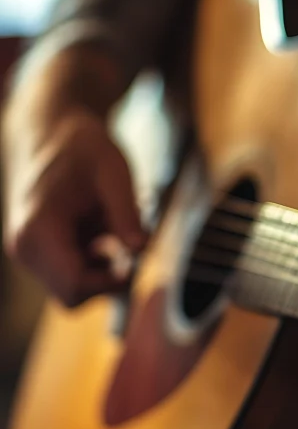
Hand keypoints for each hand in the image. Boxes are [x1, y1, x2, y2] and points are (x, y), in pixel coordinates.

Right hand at [3, 106, 145, 306]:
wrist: (50, 131)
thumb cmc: (83, 147)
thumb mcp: (114, 172)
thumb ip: (126, 212)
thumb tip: (141, 249)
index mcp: (39, 229)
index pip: (74, 285)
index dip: (111, 282)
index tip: (135, 260)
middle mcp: (24, 248)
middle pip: (73, 296)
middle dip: (107, 280)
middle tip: (129, 246)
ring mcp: (27, 253)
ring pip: (72, 290)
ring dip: (101, 270)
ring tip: (112, 230)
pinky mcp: (36, 253)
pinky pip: (70, 276)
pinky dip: (93, 263)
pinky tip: (101, 232)